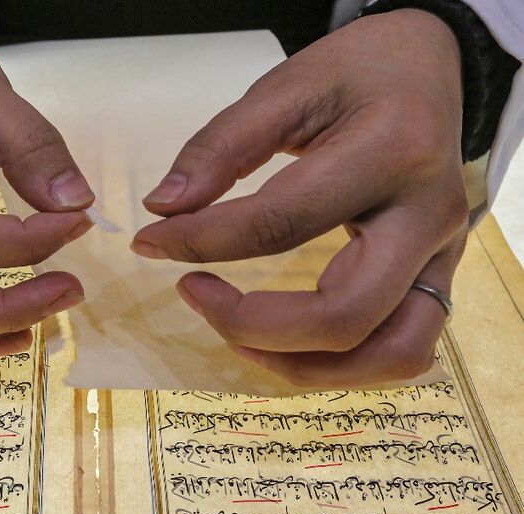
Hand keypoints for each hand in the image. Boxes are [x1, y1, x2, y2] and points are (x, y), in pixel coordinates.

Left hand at [132, 9, 468, 387]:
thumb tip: (164, 208)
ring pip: (389, 355)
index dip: (202, 242)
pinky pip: (401, 350)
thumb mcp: (287, 85)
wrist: (430, 68)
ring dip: (300, 364)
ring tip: (235, 331)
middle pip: (346, 316)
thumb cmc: (357, 73)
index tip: (149, 241)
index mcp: (390, 153)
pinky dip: (339, 365)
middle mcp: (429, 217)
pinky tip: (283, 340)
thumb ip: (221, 145)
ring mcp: (444, 256)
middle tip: (192, 291)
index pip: (282, 222)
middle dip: (251, 326)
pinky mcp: (437, 278)